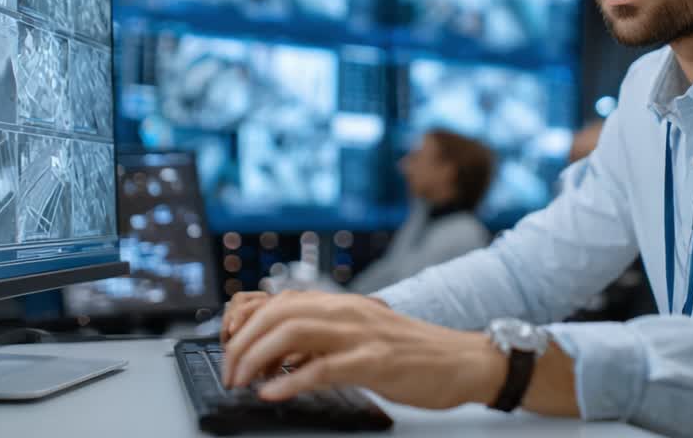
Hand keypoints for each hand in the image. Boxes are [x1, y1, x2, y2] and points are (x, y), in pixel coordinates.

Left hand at [220, 291, 506, 409]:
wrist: (463, 360)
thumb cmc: (413, 354)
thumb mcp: (361, 338)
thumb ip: (324, 341)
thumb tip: (280, 357)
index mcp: (342, 305)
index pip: (279, 300)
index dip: (247, 321)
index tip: (231, 347)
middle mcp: (347, 311)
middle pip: (277, 313)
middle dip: (242, 341)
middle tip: (230, 371)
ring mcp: (361, 334)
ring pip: (293, 332)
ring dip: (257, 357)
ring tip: (243, 381)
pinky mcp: (375, 362)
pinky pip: (323, 367)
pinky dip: (291, 379)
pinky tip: (274, 391)